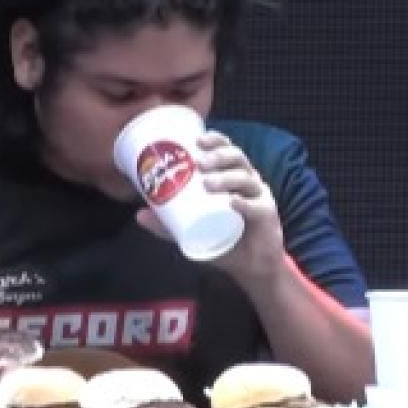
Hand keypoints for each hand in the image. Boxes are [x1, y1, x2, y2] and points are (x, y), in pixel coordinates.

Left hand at [137, 131, 287, 286]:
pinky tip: (233, 203)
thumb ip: (167, 224)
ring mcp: (261, 197)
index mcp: (233, 177)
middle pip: (238, 159)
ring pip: (247, 179)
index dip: (216, 141)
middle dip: (219, 156)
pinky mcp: (268, 216)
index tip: (197, 140)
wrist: (250, 267)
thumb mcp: (190, 231)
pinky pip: (258, 206)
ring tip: (208, 183)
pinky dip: (245, 204)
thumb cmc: (224, 241)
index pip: (228, 151)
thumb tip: (139, 215)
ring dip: (228, 178)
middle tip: (199, 163)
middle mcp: (249, 182)